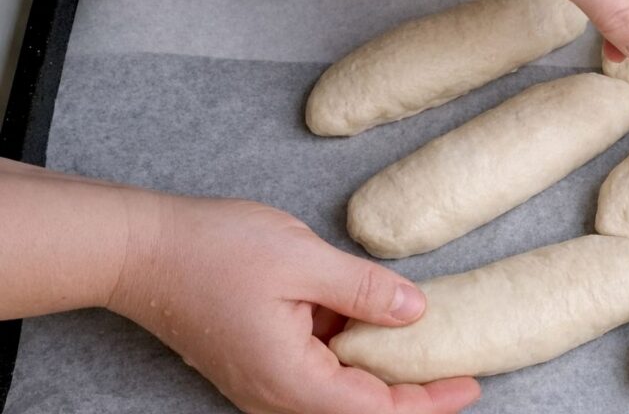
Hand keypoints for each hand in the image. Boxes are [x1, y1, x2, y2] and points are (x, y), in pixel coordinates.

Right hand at [107, 196, 479, 413]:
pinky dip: (354, 351)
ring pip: (341, 389)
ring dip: (385, 371)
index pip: (375, 411)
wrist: (142, 248)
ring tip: (429, 344)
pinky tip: (375, 322)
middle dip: (413, 392)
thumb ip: (364, 289)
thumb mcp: (303, 259)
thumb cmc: (213, 250)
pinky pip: (318, 367)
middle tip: (460, 366)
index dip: (428, 402)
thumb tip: (417, 312)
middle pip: (361, 408)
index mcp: (289, 380)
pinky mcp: (260, 358)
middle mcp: (276, 393)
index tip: (469, 382)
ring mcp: (265, 380)